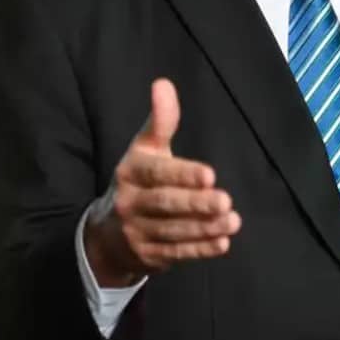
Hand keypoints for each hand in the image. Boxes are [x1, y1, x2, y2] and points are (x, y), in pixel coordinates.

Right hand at [83, 79, 239, 285]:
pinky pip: (176, 253)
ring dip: (205, 228)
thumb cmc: (139, 179)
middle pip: (166, 204)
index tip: (210, 174)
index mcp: (130, 172)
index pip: (157, 174)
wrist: (107, 232)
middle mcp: (130, 203)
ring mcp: (138, 232)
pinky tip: (222, 243)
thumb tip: (163, 83)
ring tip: (232, 221)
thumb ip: (160, 121)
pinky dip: (200, 250)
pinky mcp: (149, 256)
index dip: (183, 174)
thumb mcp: (145, 148)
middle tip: (226, 200)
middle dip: (196, 204)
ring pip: (174, 231)